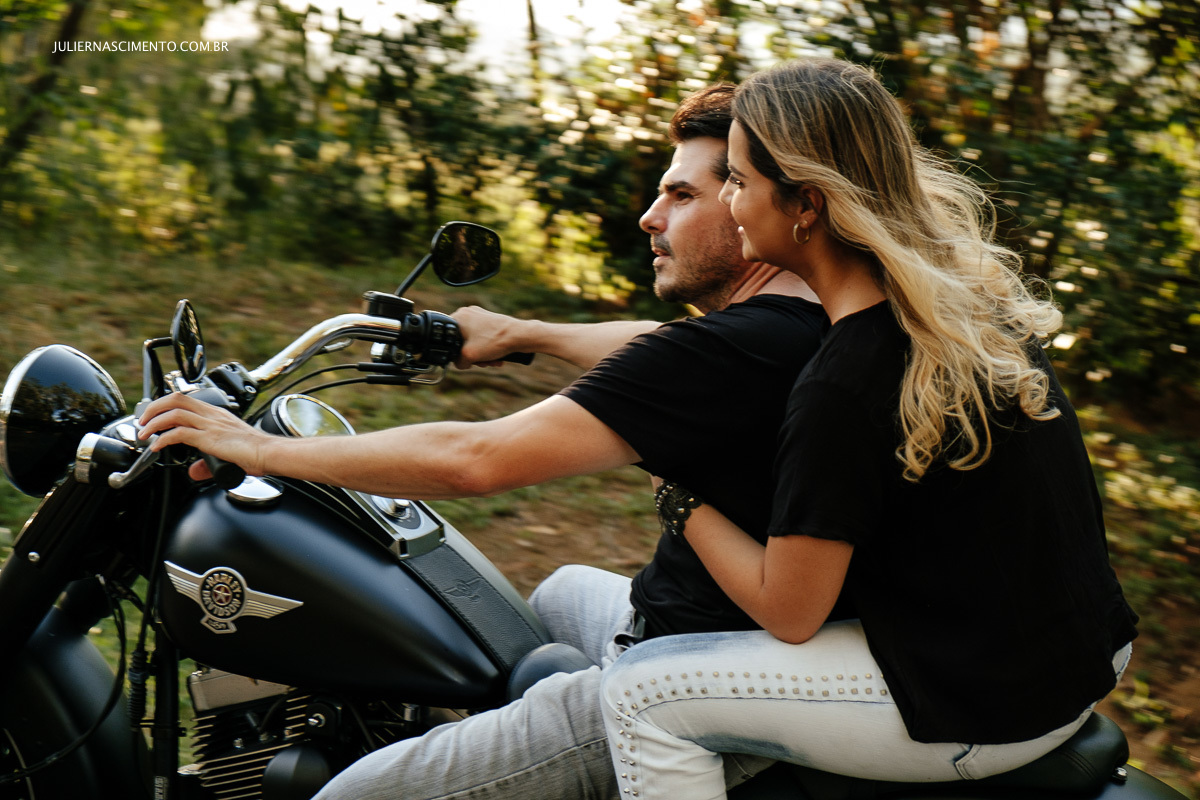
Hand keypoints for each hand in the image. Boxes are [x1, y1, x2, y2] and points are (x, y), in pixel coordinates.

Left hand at [138, 393, 272, 480]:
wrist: (269, 453)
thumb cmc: (256, 452)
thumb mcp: (226, 454)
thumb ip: (206, 462)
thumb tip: (194, 472)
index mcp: (216, 414)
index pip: (185, 400)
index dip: (165, 405)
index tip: (154, 417)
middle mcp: (212, 415)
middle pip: (175, 398)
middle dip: (154, 408)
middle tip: (143, 421)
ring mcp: (210, 424)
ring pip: (173, 412)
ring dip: (153, 422)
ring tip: (144, 434)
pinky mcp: (209, 437)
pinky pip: (178, 433)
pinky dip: (163, 439)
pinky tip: (157, 447)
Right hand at [451, 306, 527, 368]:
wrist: (519, 335)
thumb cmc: (494, 341)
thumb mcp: (469, 356)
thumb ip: (458, 362)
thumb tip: (460, 363)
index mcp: (458, 317)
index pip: (448, 339)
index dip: (456, 353)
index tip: (467, 360)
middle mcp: (468, 313)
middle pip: (463, 342)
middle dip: (473, 356)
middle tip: (481, 362)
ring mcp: (480, 316)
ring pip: (475, 342)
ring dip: (482, 355)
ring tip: (492, 361)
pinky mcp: (491, 321)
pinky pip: (484, 338)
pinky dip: (489, 349)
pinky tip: (497, 358)